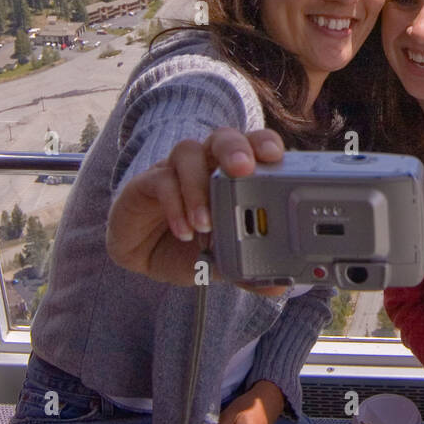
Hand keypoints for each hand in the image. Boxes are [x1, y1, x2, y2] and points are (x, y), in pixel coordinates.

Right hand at [106, 126, 284, 292]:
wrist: (143, 256)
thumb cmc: (188, 246)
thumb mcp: (221, 262)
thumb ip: (248, 271)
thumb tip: (279, 286)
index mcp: (232, 174)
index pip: (253, 146)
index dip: (264, 143)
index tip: (276, 155)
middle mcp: (206, 164)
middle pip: (223, 137)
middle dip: (235, 149)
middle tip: (243, 169)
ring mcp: (175, 170)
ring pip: (189, 152)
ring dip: (199, 186)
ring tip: (206, 224)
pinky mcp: (146, 183)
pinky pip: (160, 181)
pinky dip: (174, 205)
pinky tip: (184, 232)